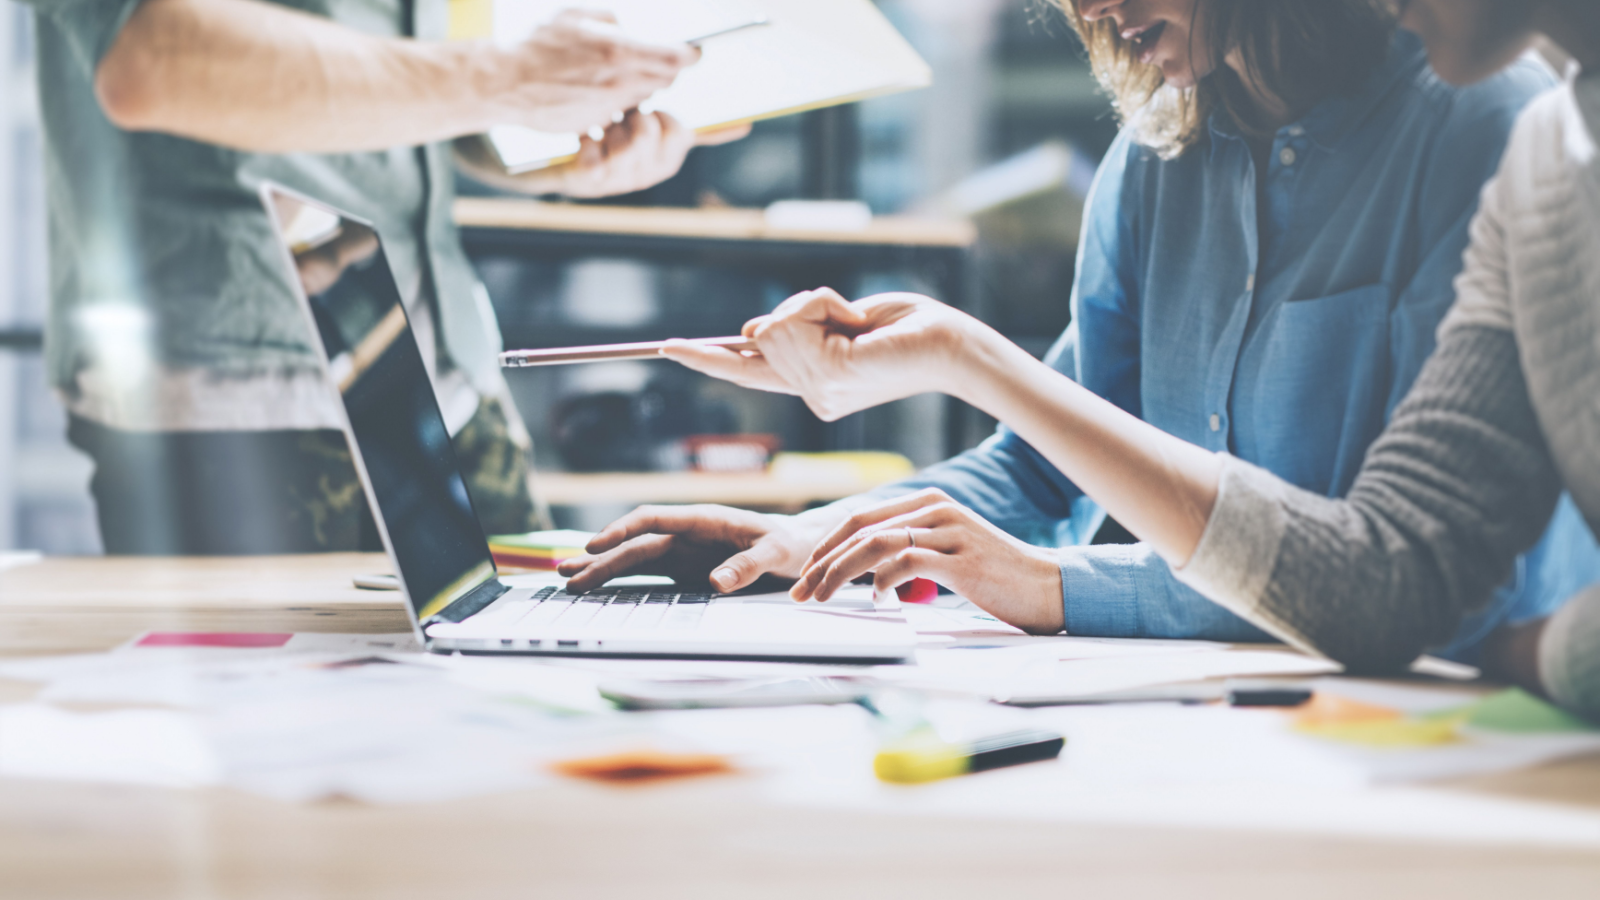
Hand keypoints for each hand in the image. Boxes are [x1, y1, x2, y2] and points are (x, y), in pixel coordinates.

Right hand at [497, 9, 698, 133]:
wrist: (504, 83)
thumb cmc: (535, 45)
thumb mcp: (572, 15)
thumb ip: (609, 18)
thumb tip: (630, 25)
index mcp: (615, 50)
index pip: (671, 57)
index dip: (687, 54)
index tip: (694, 51)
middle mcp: (617, 82)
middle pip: (664, 80)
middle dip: (666, 69)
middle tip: (660, 59)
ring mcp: (607, 106)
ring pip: (645, 97)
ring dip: (643, 85)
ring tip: (624, 70)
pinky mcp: (596, 122)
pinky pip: (621, 111)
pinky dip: (622, 100)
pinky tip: (603, 87)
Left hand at [540, 110, 746, 197]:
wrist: (564, 168)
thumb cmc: (612, 143)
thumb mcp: (653, 129)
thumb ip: (690, 126)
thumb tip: (746, 126)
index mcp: (667, 161)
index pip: (680, 132)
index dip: (663, 115)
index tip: (649, 114)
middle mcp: (647, 175)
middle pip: (652, 132)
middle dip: (634, 115)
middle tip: (621, 120)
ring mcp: (620, 181)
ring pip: (626, 142)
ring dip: (610, 125)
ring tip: (602, 130)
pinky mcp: (590, 181)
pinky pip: (596, 151)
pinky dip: (587, 139)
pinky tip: (583, 140)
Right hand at [556, 504, 833, 593]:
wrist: (799, 548)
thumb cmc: (789, 545)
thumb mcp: (776, 553)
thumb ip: (748, 565)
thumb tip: (715, 582)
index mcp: (704, 519)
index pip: (654, 519)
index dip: (622, 530)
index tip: (596, 544)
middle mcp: (686, 533)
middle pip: (635, 542)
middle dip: (601, 557)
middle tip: (568, 573)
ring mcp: (682, 551)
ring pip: (634, 557)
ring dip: (602, 567)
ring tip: (568, 578)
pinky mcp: (683, 570)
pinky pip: (646, 573)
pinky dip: (620, 579)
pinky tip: (596, 586)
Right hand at [661, 288, 991, 420]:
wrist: (950, 344)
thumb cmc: (908, 328)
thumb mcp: (843, 320)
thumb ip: (798, 327)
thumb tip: (751, 331)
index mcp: (814, 385)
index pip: (747, 372)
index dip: (706, 357)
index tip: (667, 347)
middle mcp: (811, 396)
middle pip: (760, 335)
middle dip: (800, 307)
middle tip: (851, 317)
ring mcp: (816, 392)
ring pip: (772, 326)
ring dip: (814, 304)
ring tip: (857, 321)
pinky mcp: (826, 376)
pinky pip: (792, 322)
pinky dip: (821, 303)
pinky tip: (854, 321)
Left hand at [792, 489, 1064, 634]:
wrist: (1047, 587)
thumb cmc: (995, 577)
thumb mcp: (947, 554)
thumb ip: (909, 553)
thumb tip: (867, 574)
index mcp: (930, 503)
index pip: (862, 517)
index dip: (827, 544)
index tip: (806, 573)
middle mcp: (937, 509)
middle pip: (860, 528)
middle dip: (822, 560)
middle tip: (800, 589)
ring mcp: (949, 531)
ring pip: (875, 544)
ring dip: (838, 572)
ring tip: (821, 596)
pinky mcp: (961, 559)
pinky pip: (905, 563)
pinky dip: (882, 582)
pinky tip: (877, 600)